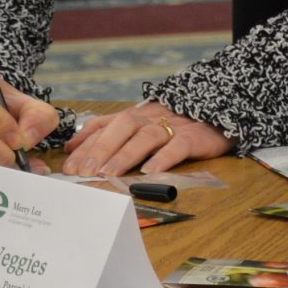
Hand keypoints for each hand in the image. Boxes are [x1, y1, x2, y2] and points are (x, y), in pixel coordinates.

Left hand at [62, 102, 227, 176]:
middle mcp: (149, 118)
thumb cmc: (172, 125)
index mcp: (133, 117)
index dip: (86, 145)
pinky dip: (163, 158)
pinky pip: (177, 147)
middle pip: (121, 128)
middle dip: (100, 149)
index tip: (69, 165)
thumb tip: (71, 146)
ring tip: (109, 173)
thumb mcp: (136, 125)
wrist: (218, 113)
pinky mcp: (194, 138)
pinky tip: (150, 171)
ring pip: (145, 137)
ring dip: (125, 155)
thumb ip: (105, 132)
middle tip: (83, 171)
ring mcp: (172, 127)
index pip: (104, 128)